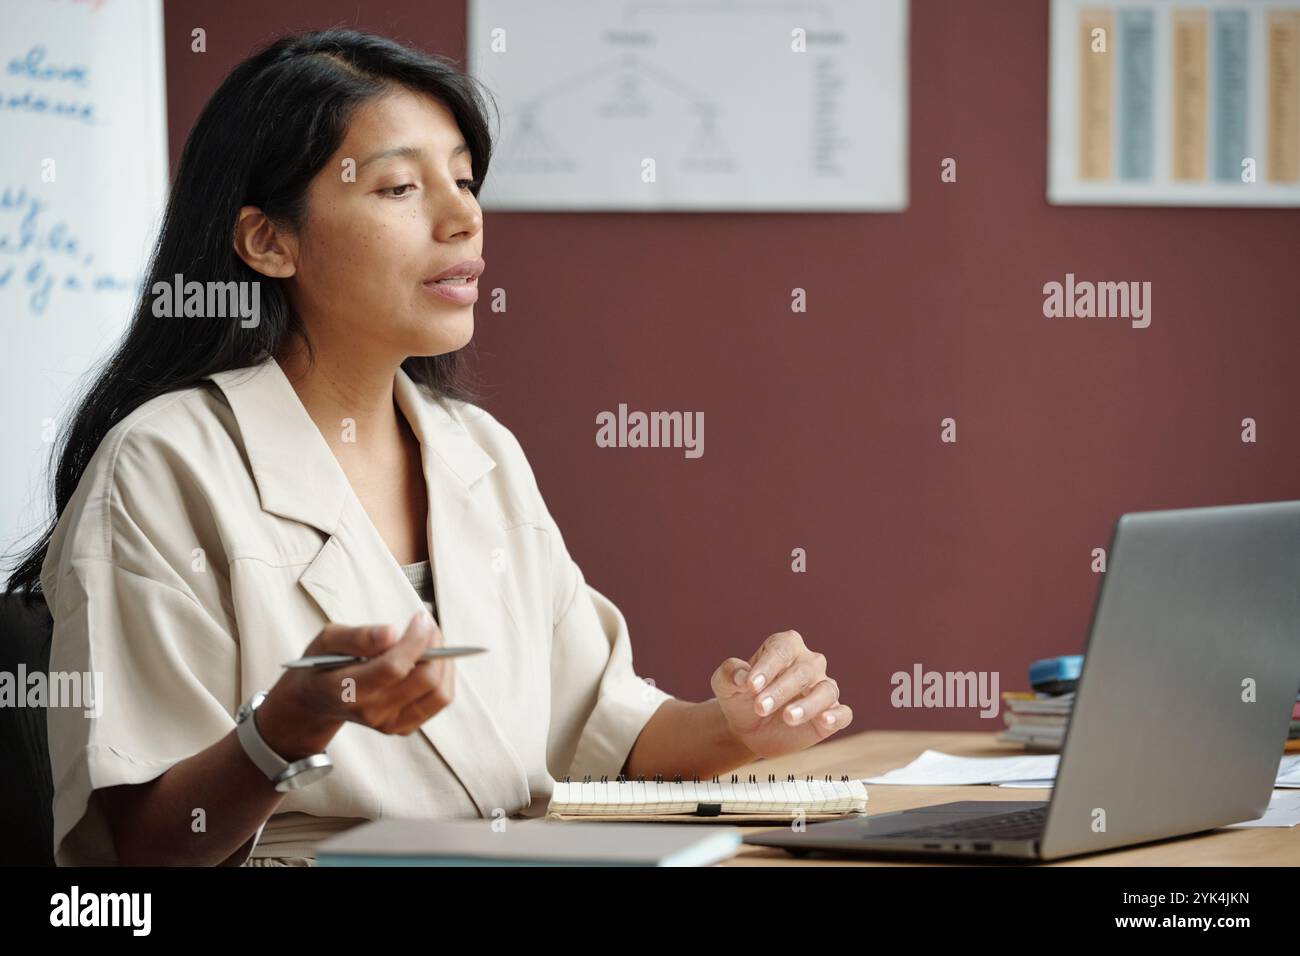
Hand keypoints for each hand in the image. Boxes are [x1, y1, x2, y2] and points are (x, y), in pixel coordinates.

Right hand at [259, 611, 452, 758]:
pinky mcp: (403, 727)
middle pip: (423, 681)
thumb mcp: (328, 640)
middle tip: (428, 625)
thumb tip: (391, 633)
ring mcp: (390, 724)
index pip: (393, 668)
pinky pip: (438, 702)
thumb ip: (357, 636)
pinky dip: (443, 677)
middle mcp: (372, 712)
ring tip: (432, 640)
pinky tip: (430, 660)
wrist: (316, 701)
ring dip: (444, 662)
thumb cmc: (323, 664)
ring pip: (438, 694)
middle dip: (434, 646)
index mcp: (348, 690)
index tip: (421, 618)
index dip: (415, 641)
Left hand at [710, 629, 850, 759]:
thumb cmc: (740, 697)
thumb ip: (729, 673)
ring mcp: (824, 687)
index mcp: (786, 646)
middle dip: (780, 690)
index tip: (750, 685)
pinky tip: (824, 721)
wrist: (749, 728)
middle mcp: (810, 662)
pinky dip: (836, 715)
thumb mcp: (724, 684)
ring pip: (826, 691)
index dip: (767, 666)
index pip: (782, 650)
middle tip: (760, 707)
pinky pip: (843, 712)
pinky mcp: (833, 713)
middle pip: (803, 671)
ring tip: (788, 718)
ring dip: (808, 704)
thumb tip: (742, 677)